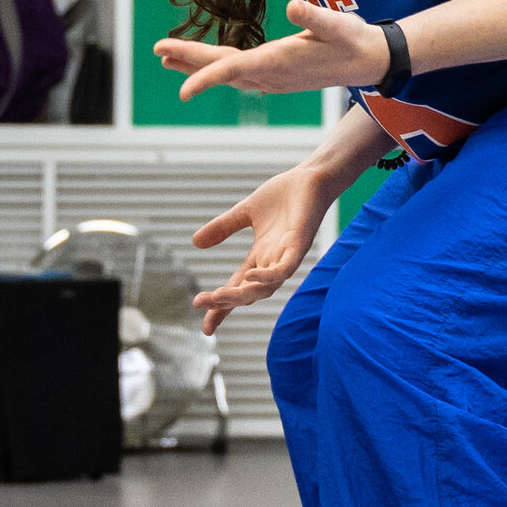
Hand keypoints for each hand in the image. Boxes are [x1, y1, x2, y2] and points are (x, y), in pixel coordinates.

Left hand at [157, 0, 385, 100]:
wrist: (370, 61)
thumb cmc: (354, 39)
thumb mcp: (337, 24)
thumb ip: (315, 17)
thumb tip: (294, 7)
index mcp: (279, 62)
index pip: (234, 70)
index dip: (206, 77)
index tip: (182, 91)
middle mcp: (271, 74)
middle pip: (221, 69)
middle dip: (188, 61)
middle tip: (157, 49)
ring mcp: (273, 78)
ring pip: (226, 73)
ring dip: (196, 65)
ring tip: (168, 57)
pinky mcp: (277, 76)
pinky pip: (237, 73)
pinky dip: (216, 69)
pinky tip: (207, 65)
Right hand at [189, 162, 330, 332]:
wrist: (311, 177)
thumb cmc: (284, 196)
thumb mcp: (245, 212)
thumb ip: (223, 228)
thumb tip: (194, 243)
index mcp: (260, 257)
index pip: (237, 287)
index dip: (221, 307)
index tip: (205, 328)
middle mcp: (273, 262)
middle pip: (247, 292)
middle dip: (225, 302)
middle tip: (201, 303)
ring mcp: (287, 256)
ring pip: (265, 287)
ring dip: (242, 293)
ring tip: (219, 296)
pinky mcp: (299, 244)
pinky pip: (285, 268)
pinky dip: (268, 275)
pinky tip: (251, 276)